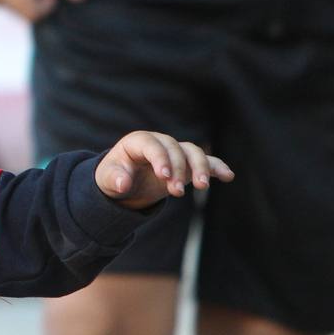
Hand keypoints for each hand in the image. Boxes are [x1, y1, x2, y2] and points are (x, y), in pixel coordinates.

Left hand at [96, 131, 234, 209]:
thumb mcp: (106, 180)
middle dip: (178, 169)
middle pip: (175, 149)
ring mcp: (175, 152)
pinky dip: (216, 167)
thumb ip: (113, 179)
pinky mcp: (187, 164)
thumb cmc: (114, 177)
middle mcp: (159, 142)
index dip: (160, 158)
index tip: (164, 176)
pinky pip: (206, 161)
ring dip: (200, 167)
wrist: (125, 184)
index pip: (152, 145)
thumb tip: (123, 183)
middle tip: (176, 192)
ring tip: (202, 186)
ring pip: (193, 152)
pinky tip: (228, 176)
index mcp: (137, 142)